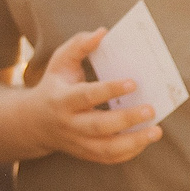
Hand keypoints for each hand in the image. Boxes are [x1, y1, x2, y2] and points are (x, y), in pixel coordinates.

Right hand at [27, 28, 161, 164]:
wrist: (33, 123)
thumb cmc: (54, 85)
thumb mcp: (60, 61)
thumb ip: (79, 45)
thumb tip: (103, 32)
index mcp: (62, 99)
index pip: (87, 96)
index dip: (110, 90)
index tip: (133, 82)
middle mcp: (69, 124)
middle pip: (99, 126)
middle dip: (127, 119)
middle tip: (151, 109)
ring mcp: (77, 142)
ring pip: (106, 149)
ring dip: (134, 142)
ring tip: (156, 131)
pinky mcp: (85, 154)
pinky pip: (109, 158)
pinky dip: (129, 152)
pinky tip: (145, 139)